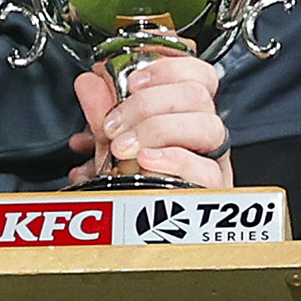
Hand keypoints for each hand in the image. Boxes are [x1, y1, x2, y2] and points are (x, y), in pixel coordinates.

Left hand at [74, 50, 233, 186]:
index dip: (169, 67)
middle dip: (147, 103)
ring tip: (123, 147)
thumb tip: (89, 83)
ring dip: (157, 129)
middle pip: (197, 95)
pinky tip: (145, 160)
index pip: (198, 74)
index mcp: (185, 114)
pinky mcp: (210, 191)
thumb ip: (102, 112)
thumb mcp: (112, 143)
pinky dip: (172, 159)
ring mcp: (211, 160)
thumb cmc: (132, 183)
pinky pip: (205, 169)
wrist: (137, 232)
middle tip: (113, 124)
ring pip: (207, 125)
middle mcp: (203, 134)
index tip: (133, 80)